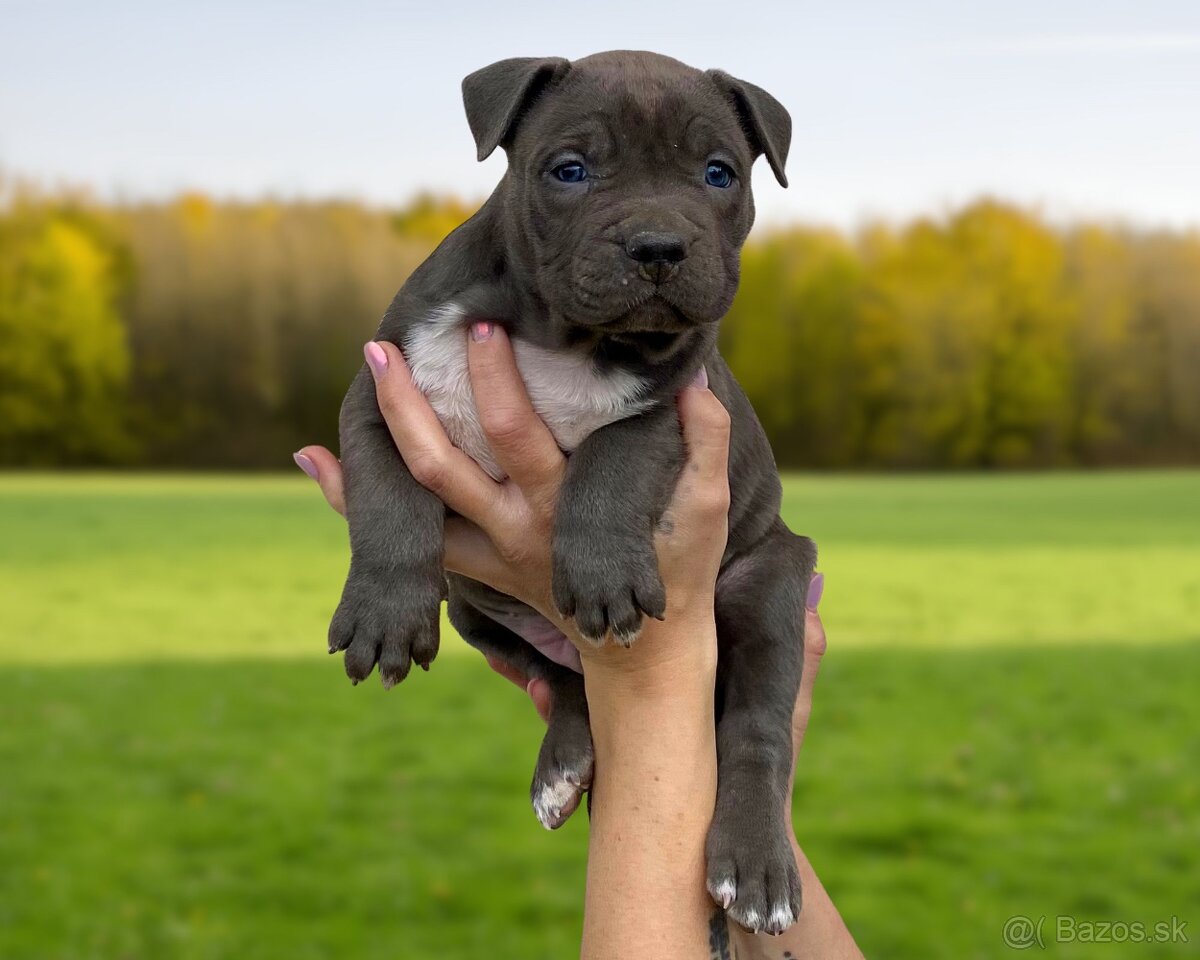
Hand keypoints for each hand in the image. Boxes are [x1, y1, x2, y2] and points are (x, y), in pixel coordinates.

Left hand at [295, 322, 730, 681]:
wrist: (641, 654)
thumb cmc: (679, 570)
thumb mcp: (707, 511)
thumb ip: (705, 442)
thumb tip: (693, 378)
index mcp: (563, 510)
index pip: (516, 435)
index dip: (495, 380)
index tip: (485, 322)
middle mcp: (516, 530)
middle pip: (443, 466)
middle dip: (410, 404)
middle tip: (386, 345)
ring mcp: (490, 554)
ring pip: (417, 503)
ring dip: (377, 447)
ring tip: (360, 378)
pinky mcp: (478, 568)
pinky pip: (412, 538)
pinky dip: (359, 504)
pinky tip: (320, 461)